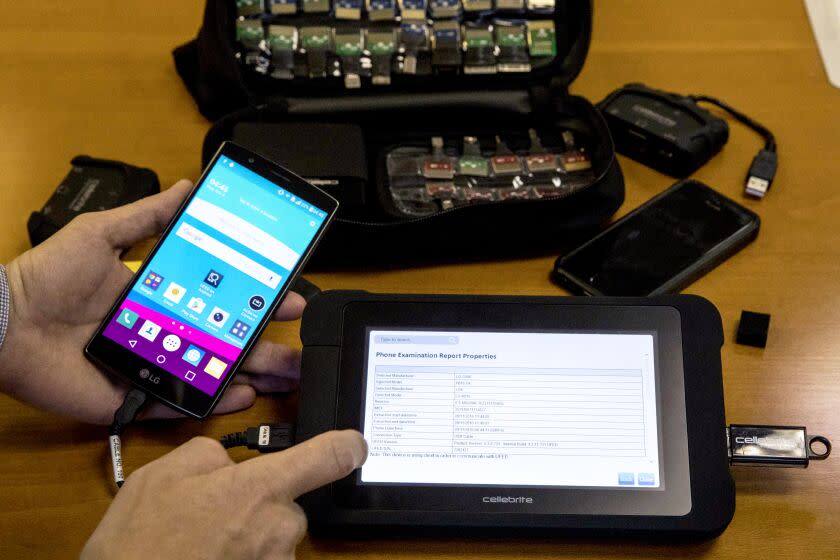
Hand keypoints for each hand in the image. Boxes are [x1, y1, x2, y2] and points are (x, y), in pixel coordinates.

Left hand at [0, 180, 306, 423]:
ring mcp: (153, 366)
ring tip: (286, 375)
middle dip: (265, 344)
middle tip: (298, 347)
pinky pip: (180, 404)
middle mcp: (165, 332)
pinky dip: (212, 404)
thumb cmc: (47, 277)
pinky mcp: (133, 397)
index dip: (255, 300)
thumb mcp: (101, 234)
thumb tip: (186, 187)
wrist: (2, 324)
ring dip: (251, 375)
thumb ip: (147, 216)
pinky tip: (242, 395)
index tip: (287, 296)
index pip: (221, 299)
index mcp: (161, 296)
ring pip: (212, 374)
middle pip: (225, 341)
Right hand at [82, 430, 366, 558]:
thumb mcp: (162, 474)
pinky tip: (204, 558)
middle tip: (209, 516)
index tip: (356, 445)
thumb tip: (227, 463)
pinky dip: (238, 559)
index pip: (328, 457)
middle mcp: (279, 528)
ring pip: (271, 538)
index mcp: (261, 488)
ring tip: (197, 546)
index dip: (347, 446)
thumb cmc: (140, 543)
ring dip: (244, 538)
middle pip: (288, 505)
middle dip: (257, 505)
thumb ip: (209, 454)